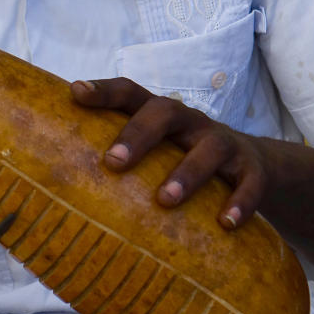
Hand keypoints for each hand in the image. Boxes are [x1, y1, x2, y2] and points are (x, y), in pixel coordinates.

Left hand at [72, 77, 268, 230]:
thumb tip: (56, 192)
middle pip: (165, 112)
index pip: (130, 92)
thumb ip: (121, 161)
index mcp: (162, 115)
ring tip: (165, 200)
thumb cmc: (184, 161)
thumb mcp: (158, 152)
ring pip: (209, 148)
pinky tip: (226, 224)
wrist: (257, 166)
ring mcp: (224, 143)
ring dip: (186, 173)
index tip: (75, 92)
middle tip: (113, 162)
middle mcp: (191, 122)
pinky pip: (250, 182)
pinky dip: (240, 201)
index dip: (103, 90)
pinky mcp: (253, 169)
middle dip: (138, 135)